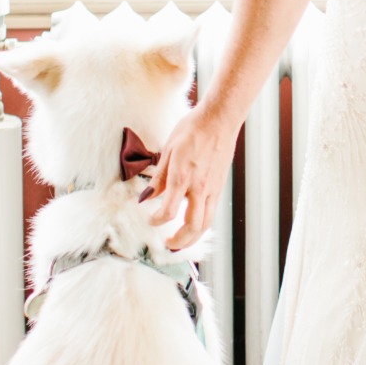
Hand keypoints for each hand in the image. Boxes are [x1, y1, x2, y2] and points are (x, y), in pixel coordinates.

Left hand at [141, 100, 239, 250]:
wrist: (219, 119)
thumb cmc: (193, 129)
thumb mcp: (168, 150)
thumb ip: (158, 177)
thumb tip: (146, 196)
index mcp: (182, 177)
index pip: (168, 211)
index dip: (157, 220)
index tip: (150, 220)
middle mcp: (199, 187)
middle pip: (192, 226)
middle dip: (180, 241)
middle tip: (168, 245)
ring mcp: (212, 188)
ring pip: (206, 223)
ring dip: (193, 237)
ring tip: (182, 241)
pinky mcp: (219, 186)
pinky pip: (212, 211)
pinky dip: (202, 223)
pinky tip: (194, 222)